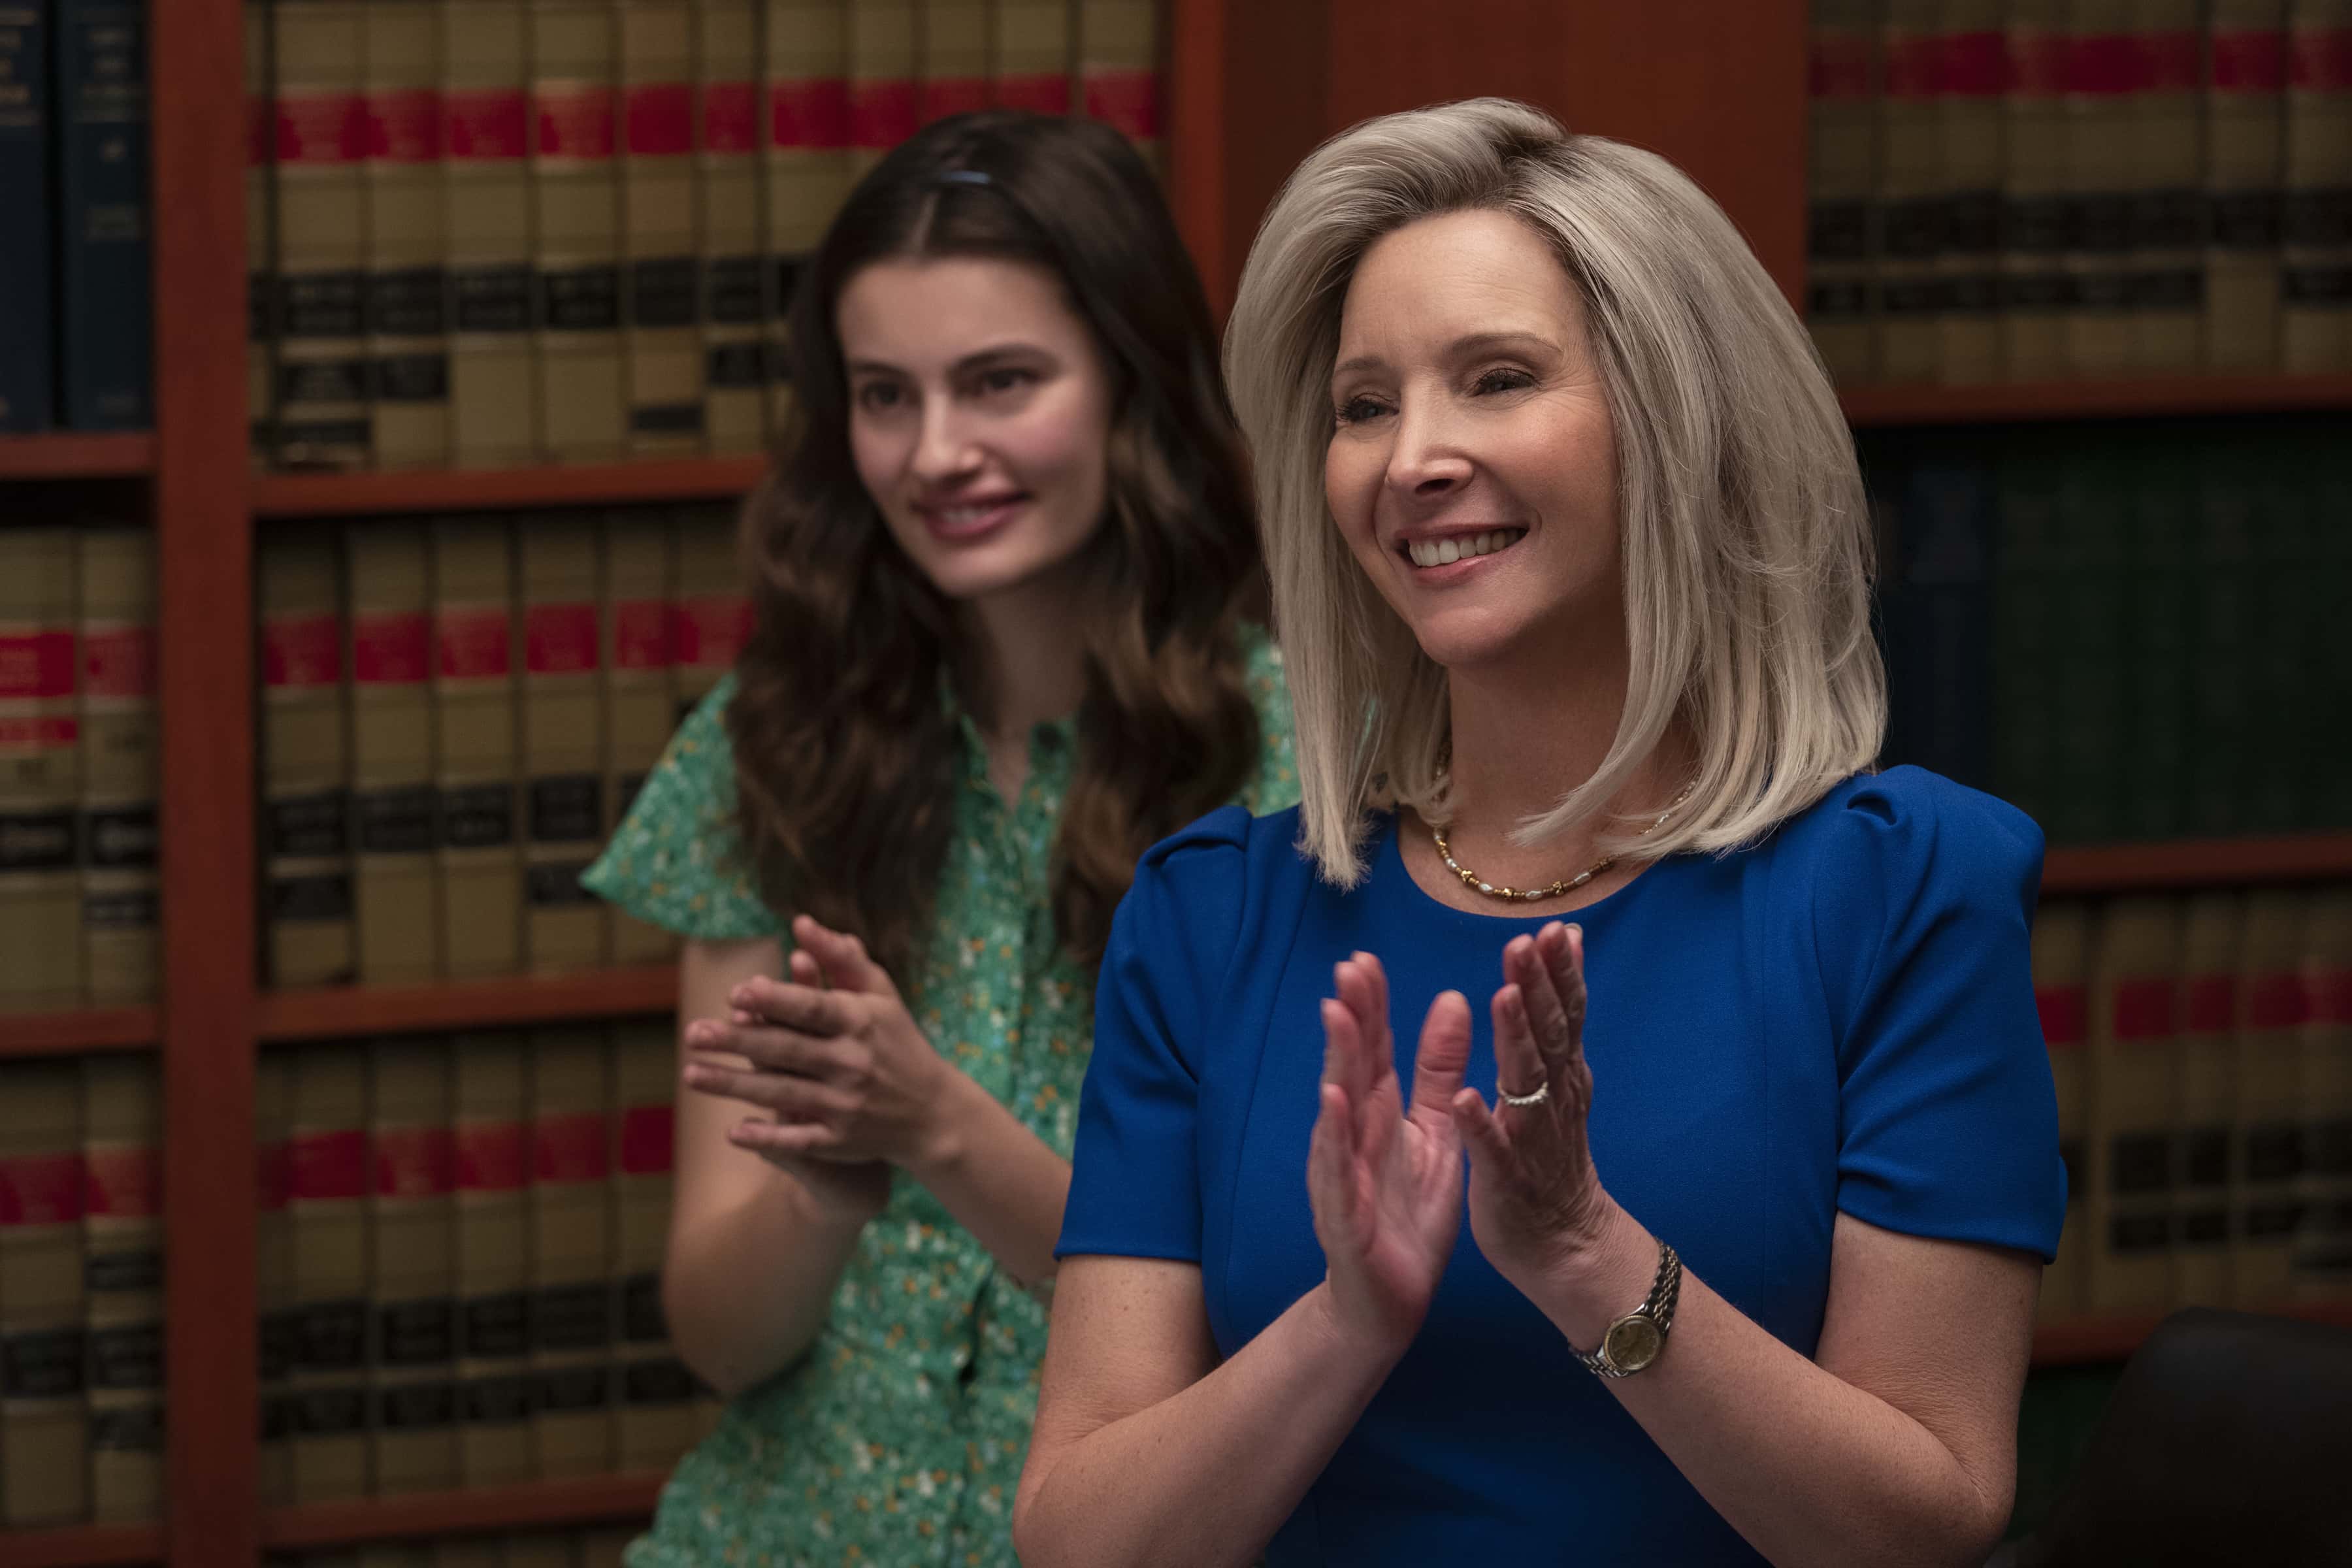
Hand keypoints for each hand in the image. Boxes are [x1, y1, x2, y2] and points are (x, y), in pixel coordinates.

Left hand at [682, 915, 953, 1205]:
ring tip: (690, 1074)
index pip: (812, 1009)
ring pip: (782, 1093)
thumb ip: (840, 957)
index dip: (774, 1001)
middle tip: (692, 1033)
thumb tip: (799, 922)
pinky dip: (767, 1137)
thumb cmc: (896, 1040)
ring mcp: (847, 1104)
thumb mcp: (878, 994)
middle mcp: (853, 1063)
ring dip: (733, 1086)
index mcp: (861, 1021)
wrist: (932, 1111)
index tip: (735, 994)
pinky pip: (799, 1138)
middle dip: (737, 1043)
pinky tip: (733, 1132)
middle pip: (786, 1051)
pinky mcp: (841, 1140)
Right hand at [1307, 952, 1471, 1354]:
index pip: (1371, 1050)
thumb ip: (1437, 1072)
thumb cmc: (1409, 1216)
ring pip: (1338, 1110)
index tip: (1368, 957)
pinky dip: (1336, 1136)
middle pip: (1350, 1067)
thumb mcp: (1434, 1133)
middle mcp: (1352, 1136)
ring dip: (1337, 1062)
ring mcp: (1343, 1173)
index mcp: (1377, 1115)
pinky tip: (1335, 1102)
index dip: (1370, 1006)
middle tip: (1350, 967)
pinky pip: (1341, 1169)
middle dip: (1350, 1018)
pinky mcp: (1345, 1215)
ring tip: (1338, 1015)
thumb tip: (1453, 999)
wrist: (1389, 1302)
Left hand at [1449, 922, 1629, 1310]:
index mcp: (1560, 1077)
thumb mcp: (1560, 1083)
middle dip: (1537, 988)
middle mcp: (1552, 1101)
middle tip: (1527, 942)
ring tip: (1502, 996)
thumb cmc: (1552, 1158)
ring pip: (1524, 1083)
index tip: (1554, 928)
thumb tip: (1565, 949)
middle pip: (1548, 1036)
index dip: (1558, 973)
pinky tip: (1469, 1097)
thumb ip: (1558, 1019)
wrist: (1567, 1247)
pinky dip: (1482, 1123)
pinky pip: (1492, 1150)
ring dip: (1514, 1040)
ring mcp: (1531, 1140)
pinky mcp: (1506, 1180)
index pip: (1564, 1015)